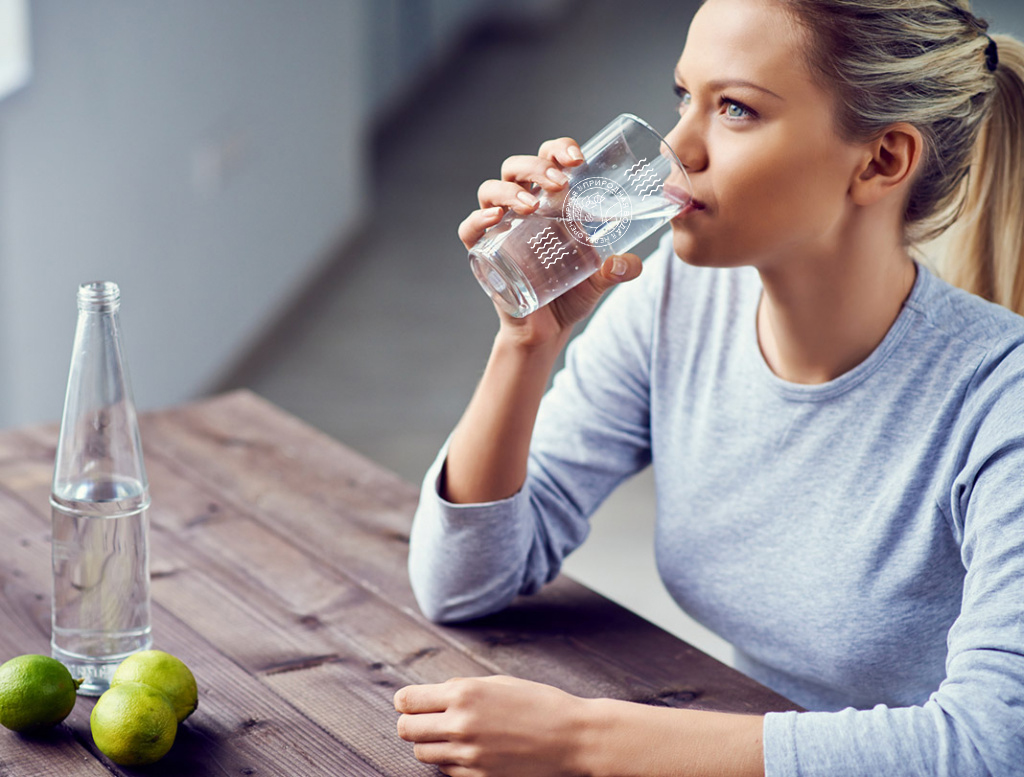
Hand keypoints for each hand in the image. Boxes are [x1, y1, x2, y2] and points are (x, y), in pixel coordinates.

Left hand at [394, 675, 590, 775]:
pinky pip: (445, 771)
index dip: (405, 702)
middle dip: (410, 724)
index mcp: (464, 693)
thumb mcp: (497, 683)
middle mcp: (460, 723)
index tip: (411, 703)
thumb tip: (430, 696)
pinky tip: (467, 751)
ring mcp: (468, 754)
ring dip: (428, 744)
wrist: (572, 737)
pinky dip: (449, 761)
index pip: (407, 701)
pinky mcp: (478, 776)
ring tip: (448, 736)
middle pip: (406, 729)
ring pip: (421, 753)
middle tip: (424, 721)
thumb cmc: (538, 703)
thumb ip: (460, 688)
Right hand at [459, 137, 642, 347]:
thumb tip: (628, 263)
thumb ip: (619, 269)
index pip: (548, 160)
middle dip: (536, 166)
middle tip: (559, 183)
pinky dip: (477, 220)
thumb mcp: (600, 279)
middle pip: (516, 167)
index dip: (558, 149)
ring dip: (510, 190)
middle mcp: (521, 208)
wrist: (547, 330)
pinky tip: (495, 219)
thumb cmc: (571, 293)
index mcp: (550, 202)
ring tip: (531, 204)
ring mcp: (499, 229)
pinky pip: (469, 229)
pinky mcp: (484, 254)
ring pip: (490, 190)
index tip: (578, 157)